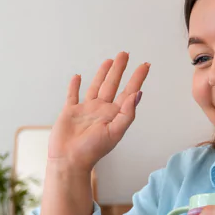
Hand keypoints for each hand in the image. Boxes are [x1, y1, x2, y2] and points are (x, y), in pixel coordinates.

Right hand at [47, 52, 149, 171]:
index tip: (145, 65)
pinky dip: (75, 86)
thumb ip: (127, 113)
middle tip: (125, 54)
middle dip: (119, 69)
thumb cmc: (93, 150)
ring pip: (95, 86)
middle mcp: (101, 110)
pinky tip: (78, 77)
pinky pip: (73, 95)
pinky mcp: (70, 112)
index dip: (137, 78)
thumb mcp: (114, 132)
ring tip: (109, 61)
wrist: (69, 160)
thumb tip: (137, 94)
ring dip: (102, 74)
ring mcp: (86, 110)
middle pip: (112, 84)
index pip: (128, 92)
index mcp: (114, 114)